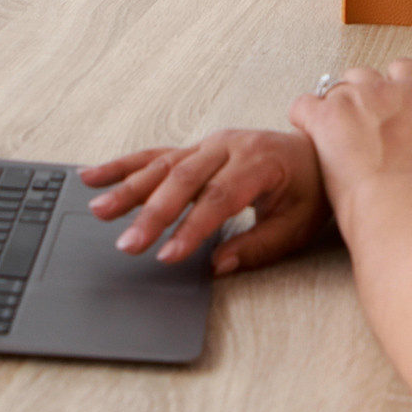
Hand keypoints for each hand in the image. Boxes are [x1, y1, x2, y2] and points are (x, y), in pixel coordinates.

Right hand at [77, 129, 329, 275]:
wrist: (316, 152)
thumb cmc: (309, 189)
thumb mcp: (296, 225)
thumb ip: (257, 246)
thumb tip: (219, 266)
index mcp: (259, 162)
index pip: (218, 198)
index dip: (191, 228)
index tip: (168, 254)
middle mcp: (229, 146)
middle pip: (183, 181)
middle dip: (152, 214)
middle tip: (128, 244)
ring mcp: (209, 145)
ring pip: (162, 166)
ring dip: (128, 188)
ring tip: (99, 209)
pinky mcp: (195, 149)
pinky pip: (155, 156)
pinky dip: (124, 166)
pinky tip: (96, 175)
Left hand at [288, 58, 411, 213]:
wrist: (402, 204)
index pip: (404, 68)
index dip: (395, 85)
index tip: (392, 105)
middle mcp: (383, 88)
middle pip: (364, 75)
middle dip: (362, 95)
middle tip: (363, 126)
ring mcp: (350, 100)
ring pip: (334, 89)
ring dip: (336, 108)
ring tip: (337, 136)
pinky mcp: (323, 118)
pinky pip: (303, 105)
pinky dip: (305, 118)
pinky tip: (311, 135)